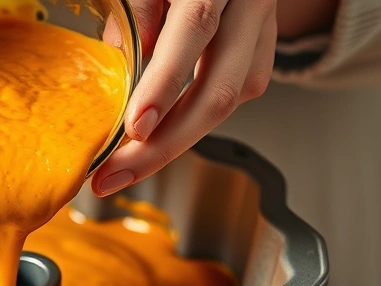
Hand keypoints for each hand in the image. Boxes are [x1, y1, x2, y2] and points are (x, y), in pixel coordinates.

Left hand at [92, 0, 276, 195]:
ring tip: (131, 165)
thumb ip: (139, 7)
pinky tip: (166, 136)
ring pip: (232, 97)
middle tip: (117, 174)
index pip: (193, 29)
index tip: (135, 126)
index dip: (164, 83)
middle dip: (166, 143)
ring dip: (179, 139)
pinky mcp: (263, 42)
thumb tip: (117, 59)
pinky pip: (238, 90)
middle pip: (220, 87)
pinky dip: (199, 118)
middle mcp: (250, 1)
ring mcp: (263, 24)